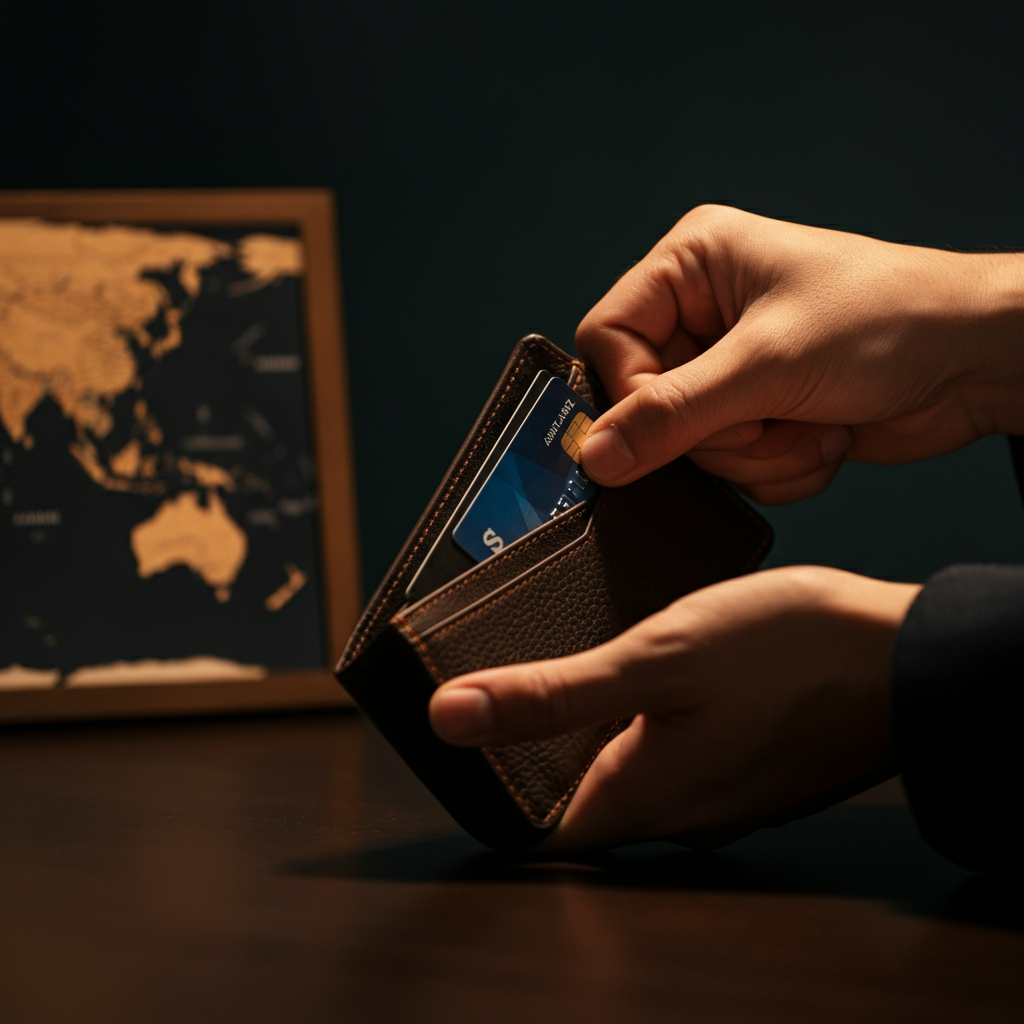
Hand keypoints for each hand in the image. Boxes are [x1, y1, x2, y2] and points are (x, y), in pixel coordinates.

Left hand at [429, 566, 921, 850]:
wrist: (905, 657)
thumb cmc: (790, 655)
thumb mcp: (654, 657)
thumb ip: (551, 694)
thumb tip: (451, 716)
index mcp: (639, 799)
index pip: (532, 824)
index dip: (493, 781)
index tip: (472, 725)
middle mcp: (674, 814)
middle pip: (576, 793)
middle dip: (544, 739)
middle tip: (528, 673)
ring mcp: (714, 793)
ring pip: (627, 765)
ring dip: (600, 719)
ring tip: (590, 657)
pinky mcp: (742, 766)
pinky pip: (672, 752)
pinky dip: (649, 714)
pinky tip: (655, 668)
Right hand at [576, 205, 1023, 503]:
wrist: (977, 362)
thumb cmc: (890, 319)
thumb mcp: (766, 365)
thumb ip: (671, 415)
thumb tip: (596, 453)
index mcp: (692, 264)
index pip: (608, 337)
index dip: (634, 391)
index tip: (681, 420)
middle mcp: (703, 312)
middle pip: (647, 402)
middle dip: (715, 432)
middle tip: (767, 417)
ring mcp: (731, 367)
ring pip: (689, 446)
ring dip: (754, 454)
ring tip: (808, 423)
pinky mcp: (757, 412)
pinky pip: (729, 467)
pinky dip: (776, 468)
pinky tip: (820, 435)